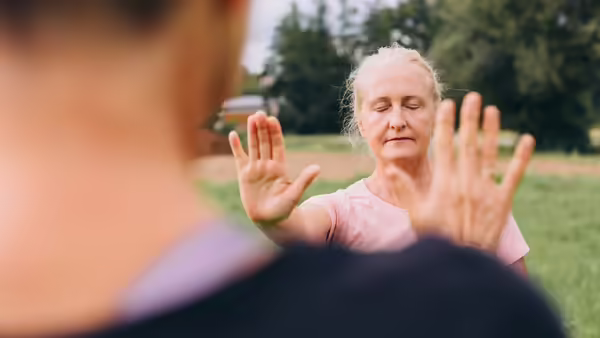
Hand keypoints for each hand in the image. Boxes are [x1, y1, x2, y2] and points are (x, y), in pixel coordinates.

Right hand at [229, 111, 319, 224]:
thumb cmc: (284, 210)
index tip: (272, 120)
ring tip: (251, 118)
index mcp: (280, 167)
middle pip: (264, 142)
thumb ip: (304, 180)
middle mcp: (268, 165)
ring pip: (253, 147)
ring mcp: (255, 169)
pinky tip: (233, 134)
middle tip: (260, 113)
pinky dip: (236, 147)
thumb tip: (317, 168)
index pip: (277, 145)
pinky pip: (239, 158)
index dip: (275, 133)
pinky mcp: (244, 175)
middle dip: (262, 128)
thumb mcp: (295, 194)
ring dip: (251, 133)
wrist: (269, 221)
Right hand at [392, 93, 534, 251]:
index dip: (446, 124)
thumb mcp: (416, 215)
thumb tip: (389, 168)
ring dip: (492, 131)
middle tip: (473, 97)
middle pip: (467, 143)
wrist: (463, 261)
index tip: (447, 105)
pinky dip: (521, 158)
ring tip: (494, 110)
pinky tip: (527, 140)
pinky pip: (514, 175)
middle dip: (469, 118)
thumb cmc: (437, 238)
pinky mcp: (503, 202)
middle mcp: (465, 182)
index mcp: (444, 184)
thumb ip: (404, 190)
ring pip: (489, 154)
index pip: (444, 147)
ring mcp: (485, 191)